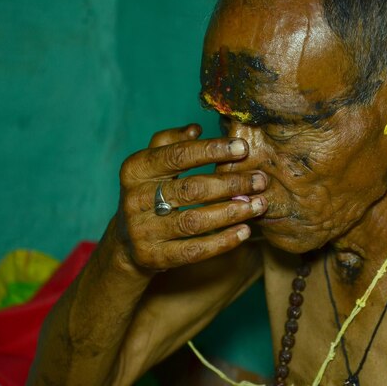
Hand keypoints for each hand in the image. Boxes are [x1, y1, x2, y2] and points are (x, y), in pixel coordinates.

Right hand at [111, 124, 267, 271]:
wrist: (126, 241)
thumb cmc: (149, 192)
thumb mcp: (152, 164)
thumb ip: (171, 142)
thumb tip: (196, 128)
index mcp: (136, 169)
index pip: (178, 155)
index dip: (213, 150)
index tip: (244, 148)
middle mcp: (135, 199)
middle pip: (191, 189)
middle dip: (231, 183)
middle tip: (260, 180)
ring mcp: (142, 231)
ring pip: (195, 222)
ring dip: (232, 213)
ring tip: (259, 204)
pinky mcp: (153, 257)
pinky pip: (194, 250)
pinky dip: (223, 241)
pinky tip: (244, 231)